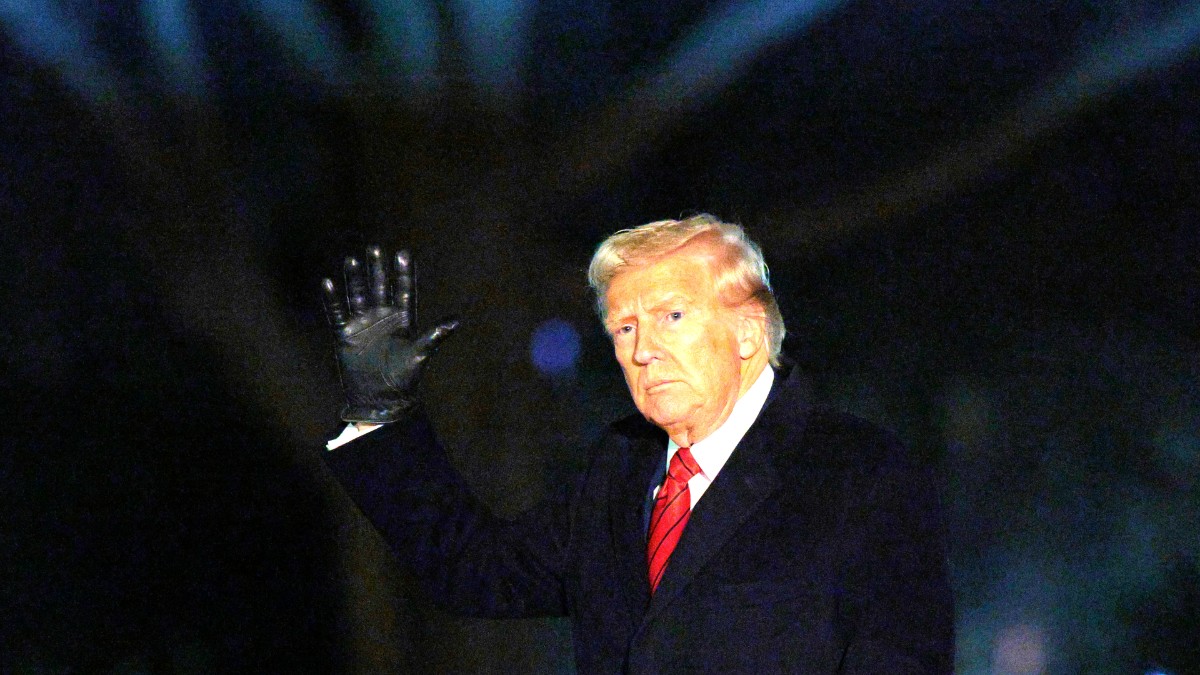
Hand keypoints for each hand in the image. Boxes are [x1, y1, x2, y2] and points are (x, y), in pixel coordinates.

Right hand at [321, 246, 458, 422]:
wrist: (380, 401)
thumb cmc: (404, 380)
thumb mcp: (419, 356)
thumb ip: (434, 336)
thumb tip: (456, 320)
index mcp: (402, 320)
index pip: (403, 291)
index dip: (403, 273)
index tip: (403, 253)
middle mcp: (382, 318)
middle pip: (380, 287)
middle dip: (378, 269)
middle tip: (375, 248)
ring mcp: (363, 325)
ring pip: (358, 295)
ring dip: (355, 279)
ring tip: (353, 260)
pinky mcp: (346, 335)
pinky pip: (338, 313)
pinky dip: (333, 299)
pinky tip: (328, 283)